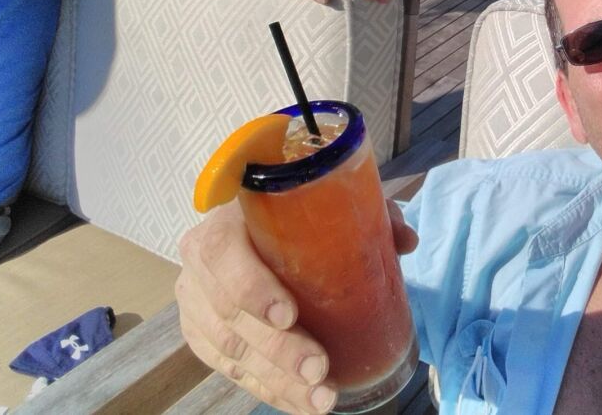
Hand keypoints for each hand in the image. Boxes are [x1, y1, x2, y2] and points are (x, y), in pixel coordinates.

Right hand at [176, 200, 416, 413]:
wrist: (256, 226)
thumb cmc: (298, 216)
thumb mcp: (331, 206)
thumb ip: (368, 216)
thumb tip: (406, 242)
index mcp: (227, 219)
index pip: (221, 252)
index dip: (250, 287)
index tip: (289, 316)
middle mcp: (202, 261)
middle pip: (228, 312)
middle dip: (277, 349)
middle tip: (319, 370)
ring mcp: (196, 299)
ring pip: (228, 348)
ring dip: (276, 380)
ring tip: (321, 399)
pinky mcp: (200, 333)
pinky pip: (228, 369)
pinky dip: (266, 389)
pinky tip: (300, 402)